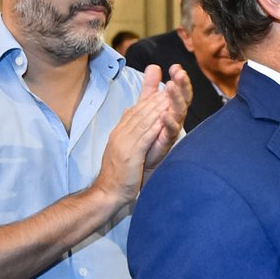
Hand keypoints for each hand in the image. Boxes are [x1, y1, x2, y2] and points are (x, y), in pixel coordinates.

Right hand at [93, 66, 170, 207]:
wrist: (108, 192)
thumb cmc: (118, 172)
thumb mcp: (122, 145)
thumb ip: (127, 127)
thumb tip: (127, 109)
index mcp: (119, 131)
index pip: (136, 110)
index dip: (150, 98)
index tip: (164, 88)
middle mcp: (120, 134)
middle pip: (140, 112)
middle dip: (156, 98)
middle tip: (171, 86)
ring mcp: (124, 143)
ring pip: (143, 122)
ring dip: (158, 109)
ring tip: (171, 97)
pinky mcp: (130, 154)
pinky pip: (144, 138)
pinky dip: (155, 128)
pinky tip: (164, 120)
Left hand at [142, 63, 191, 170]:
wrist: (135, 162)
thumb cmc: (144, 136)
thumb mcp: (145, 106)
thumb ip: (150, 88)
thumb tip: (154, 67)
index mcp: (170, 108)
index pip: (178, 91)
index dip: (179, 79)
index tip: (176, 67)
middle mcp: (174, 118)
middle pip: (183, 98)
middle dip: (182, 85)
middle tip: (179, 73)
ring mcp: (171, 130)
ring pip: (179, 112)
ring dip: (176, 99)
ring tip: (171, 86)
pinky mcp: (166, 143)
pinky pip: (170, 131)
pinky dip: (168, 122)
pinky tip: (165, 113)